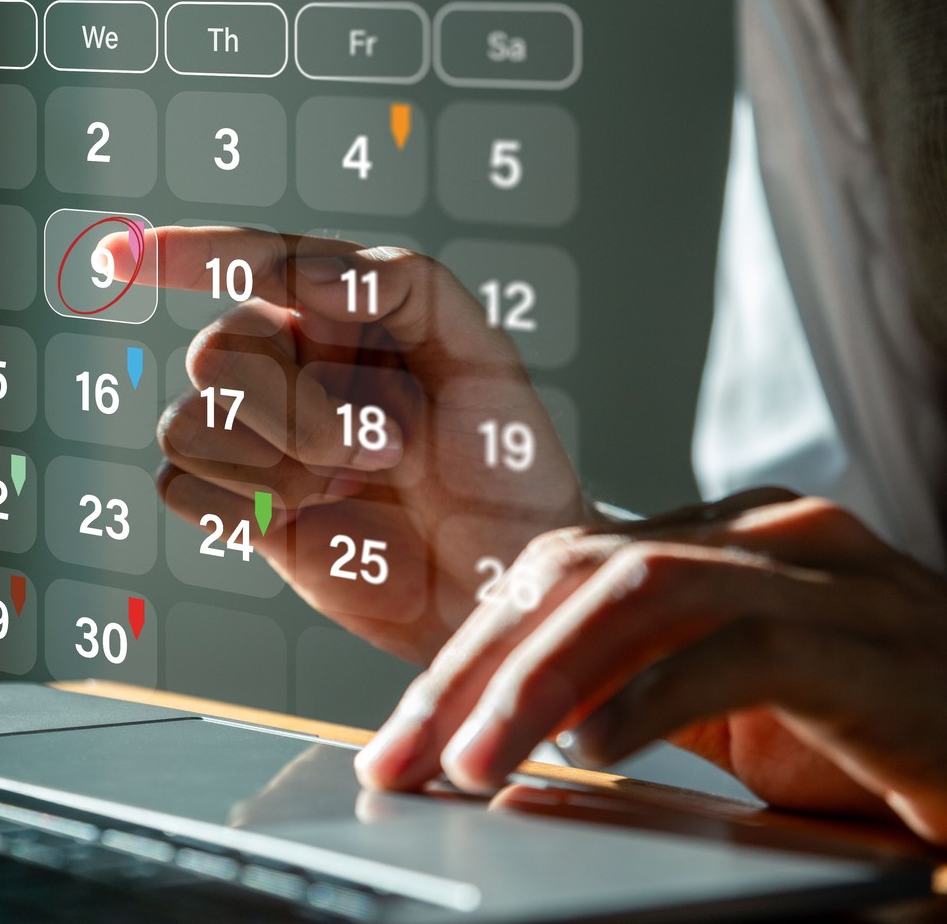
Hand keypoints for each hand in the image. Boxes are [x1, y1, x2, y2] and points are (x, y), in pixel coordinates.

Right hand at [110, 227, 585, 663]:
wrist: (505, 576)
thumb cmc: (503, 461)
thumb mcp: (482, 354)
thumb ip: (405, 285)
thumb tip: (309, 279)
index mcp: (338, 312)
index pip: (249, 263)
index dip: (180, 253)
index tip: (118, 254)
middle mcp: (288, 365)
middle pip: (219, 350)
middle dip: (299, 408)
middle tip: (389, 448)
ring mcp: (258, 437)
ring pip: (188, 419)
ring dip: (276, 462)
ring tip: (351, 486)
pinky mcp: (241, 504)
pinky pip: (177, 484)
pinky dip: (235, 504)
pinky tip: (304, 517)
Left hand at [354, 492, 946, 843]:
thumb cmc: (894, 743)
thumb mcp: (740, 712)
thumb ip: (639, 690)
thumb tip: (507, 729)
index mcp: (723, 540)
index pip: (556, 572)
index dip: (465, 654)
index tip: (399, 739)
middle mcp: (766, 534)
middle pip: (574, 571)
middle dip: (472, 670)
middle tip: (404, 758)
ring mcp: (825, 575)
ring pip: (635, 591)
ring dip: (535, 679)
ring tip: (472, 759)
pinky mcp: (872, 640)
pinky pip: (735, 647)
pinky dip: (648, 696)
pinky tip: (589, 746)